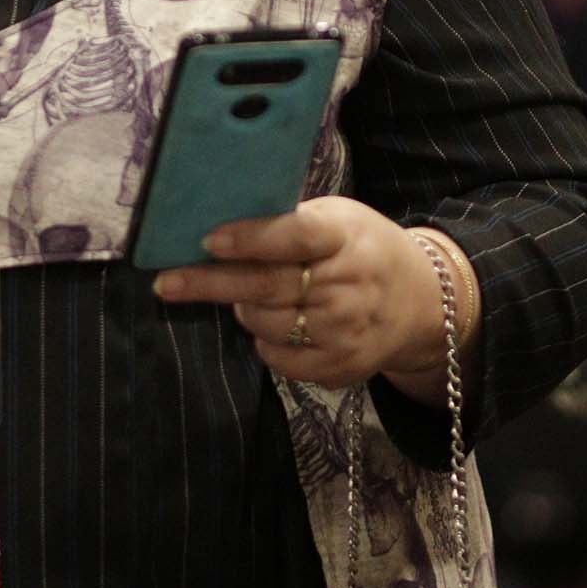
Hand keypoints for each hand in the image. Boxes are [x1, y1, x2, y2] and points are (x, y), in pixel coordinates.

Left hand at [151, 198, 478, 395]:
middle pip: (266, 287)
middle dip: (209, 283)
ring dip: (244, 308)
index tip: (209, 240)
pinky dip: (266, 339)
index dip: (251, 238)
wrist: (419, 303)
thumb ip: (289, 222)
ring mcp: (345, 331)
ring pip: (263, 324)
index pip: (294, 236)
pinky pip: (277, 357)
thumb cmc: (361, 249)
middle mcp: (347, 285)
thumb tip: (216, 225)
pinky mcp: (340, 367)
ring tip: (254, 294)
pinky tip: (281, 323)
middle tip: (166, 283)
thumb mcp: (339, 220)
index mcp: (345, 237)